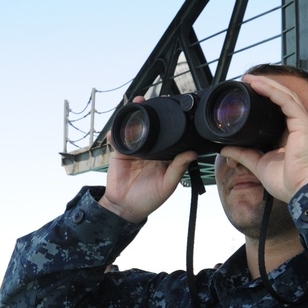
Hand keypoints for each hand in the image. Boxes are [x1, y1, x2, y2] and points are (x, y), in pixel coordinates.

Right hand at [98, 100, 197, 222]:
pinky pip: (117, 139)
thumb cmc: (149, 199)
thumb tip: (192, 153)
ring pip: (135, 128)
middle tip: (155, 99)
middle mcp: (151, 149)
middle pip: (152, 125)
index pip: (170, 133)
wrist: (125, 207)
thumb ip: (178, 169)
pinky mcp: (120, 153)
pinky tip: (117, 128)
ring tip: (138, 103)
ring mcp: (134, 149)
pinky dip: (116, 132)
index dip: (172, 120)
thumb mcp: (167, 185)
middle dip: (152, 111)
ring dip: (135, 114)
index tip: (175, 106)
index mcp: (165, 155)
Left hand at [218, 73, 307, 202]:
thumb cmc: (288, 182)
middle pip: (281, 99)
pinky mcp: (303, 122)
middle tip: (246, 81)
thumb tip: (225, 149)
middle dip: (264, 87)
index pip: (276, 111)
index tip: (246, 95)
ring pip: (284, 95)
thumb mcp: (259, 164)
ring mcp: (301, 123)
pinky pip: (286, 100)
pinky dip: (272, 91)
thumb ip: (243, 155)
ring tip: (249, 79)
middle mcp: (296, 126)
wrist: (301, 190)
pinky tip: (258, 85)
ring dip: (266, 85)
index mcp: (288, 136)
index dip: (263, 100)